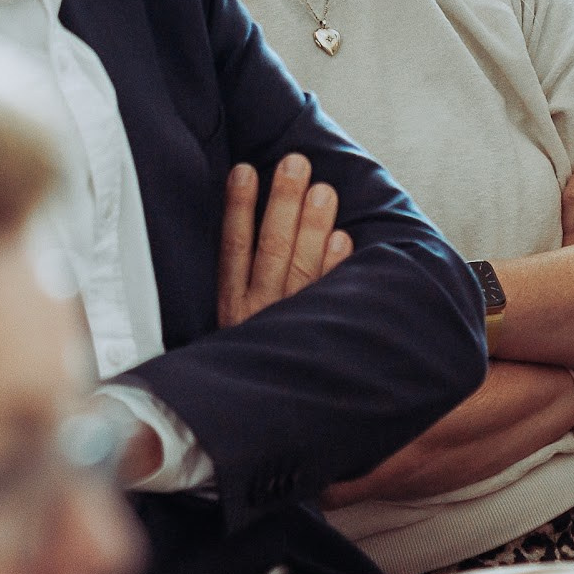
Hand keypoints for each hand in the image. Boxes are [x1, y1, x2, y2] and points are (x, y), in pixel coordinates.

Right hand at [219, 154, 353, 326]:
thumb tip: (248, 204)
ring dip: (312, 225)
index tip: (244, 170)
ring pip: (300, 266)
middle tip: (296, 163)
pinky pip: (328, 295)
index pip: (233, 246)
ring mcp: (290, 322)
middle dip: (283, 202)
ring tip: (323, 190)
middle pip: (272, 248)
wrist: (273, 410)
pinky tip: (341, 237)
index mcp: (232, 303)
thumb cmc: (255, 340)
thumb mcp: (233, 314)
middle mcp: (258, 311)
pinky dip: (334, 266)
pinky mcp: (320, 330)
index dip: (238, 206)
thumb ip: (241, 273)